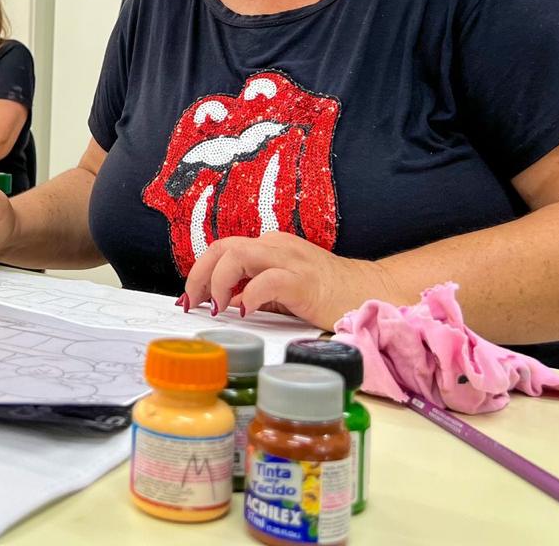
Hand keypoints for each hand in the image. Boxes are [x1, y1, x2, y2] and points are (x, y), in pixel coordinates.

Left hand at [182, 232, 387, 330]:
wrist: (370, 292)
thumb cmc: (327, 293)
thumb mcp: (282, 290)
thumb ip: (253, 291)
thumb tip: (223, 302)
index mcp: (269, 246)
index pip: (222, 249)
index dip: (199, 271)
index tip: (189, 297)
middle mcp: (276, 246)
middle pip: (222, 246)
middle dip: (198, 274)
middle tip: (192, 302)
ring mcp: (290, 260)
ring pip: (238, 255)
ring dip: (218, 281)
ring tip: (217, 307)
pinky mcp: (303, 280)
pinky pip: (268, 280)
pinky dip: (249, 295)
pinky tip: (246, 312)